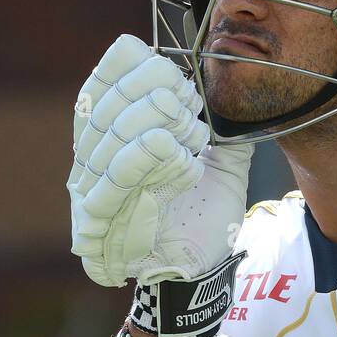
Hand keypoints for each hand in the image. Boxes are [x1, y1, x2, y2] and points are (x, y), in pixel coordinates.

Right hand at [68, 35, 253, 287]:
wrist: (201, 271)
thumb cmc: (205, 218)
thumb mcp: (224, 167)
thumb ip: (229, 132)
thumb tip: (242, 98)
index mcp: (116, 136)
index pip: (102, 84)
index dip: (128, 66)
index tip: (170, 66)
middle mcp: (95, 157)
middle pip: (106, 104)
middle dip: (150, 91)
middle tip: (188, 100)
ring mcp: (94, 188)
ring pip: (112, 134)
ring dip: (154, 121)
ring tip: (190, 130)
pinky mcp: (100, 219)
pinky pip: (117, 175)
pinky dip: (147, 156)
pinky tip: (176, 152)